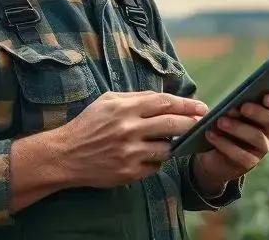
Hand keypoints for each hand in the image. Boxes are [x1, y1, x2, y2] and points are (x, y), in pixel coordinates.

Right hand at [51, 90, 207, 188]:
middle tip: (203, 124)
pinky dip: (157, 160)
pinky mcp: (128, 172)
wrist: (65, 155)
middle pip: (172, 125)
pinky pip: (155, 166)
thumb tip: (165, 99)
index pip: (164, 103)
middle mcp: (128, 130)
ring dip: (174, 145)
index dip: (186, 104)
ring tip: (174, 141)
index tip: (202, 108)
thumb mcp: (108, 101)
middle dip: (192, 124)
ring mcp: (129, 153)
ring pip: (167, 149)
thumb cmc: (88, 124)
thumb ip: (136, 98)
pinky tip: (150, 155)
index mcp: (124, 108)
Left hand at [192, 91, 268, 195]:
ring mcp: (262, 147)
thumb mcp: (222, 112)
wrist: (212, 153)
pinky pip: (242, 155)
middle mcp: (268, 130)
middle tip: (241, 107)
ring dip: (238, 128)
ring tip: (220, 121)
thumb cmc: (221, 124)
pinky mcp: (250, 162)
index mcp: (265, 111)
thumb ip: (222, 106)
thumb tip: (216, 107)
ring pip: (257, 137)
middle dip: (256, 112)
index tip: (266, 97)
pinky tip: (211, 135)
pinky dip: (225, 144)